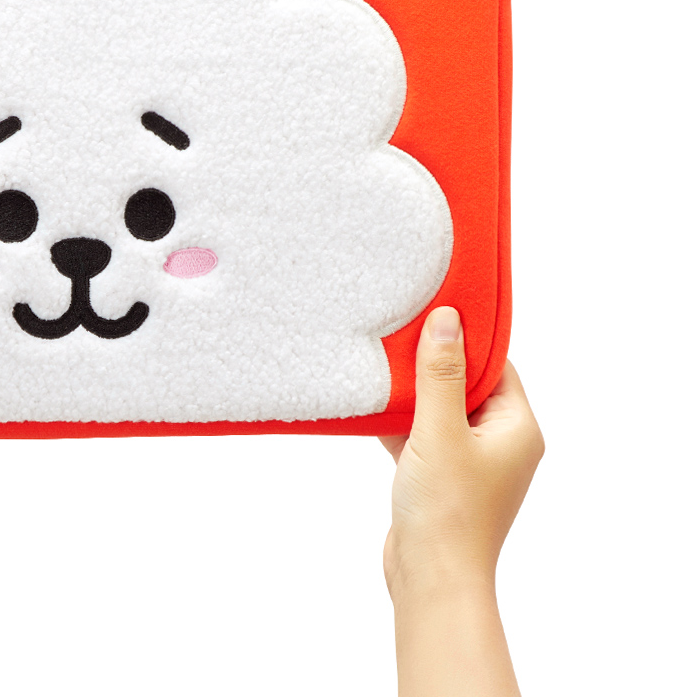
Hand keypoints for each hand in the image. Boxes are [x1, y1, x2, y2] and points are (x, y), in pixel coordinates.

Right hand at [380, 307, 543, 696]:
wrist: (429, 578)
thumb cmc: (446, 510)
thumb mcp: (440, 430)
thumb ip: (441, 372)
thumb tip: (447, 318)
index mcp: (517, 429)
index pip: (495, 366)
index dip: (464, 339)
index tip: (432, 312)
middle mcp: (501, 443)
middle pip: (467, 384)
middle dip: (432, 362)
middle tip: (400, 333)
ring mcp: (472, 462)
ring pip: (441, 409)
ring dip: (414, 393)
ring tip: (383, 367)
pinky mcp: (443, 477)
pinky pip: (424, 434)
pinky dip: (402, 421)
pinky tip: (373, 407)